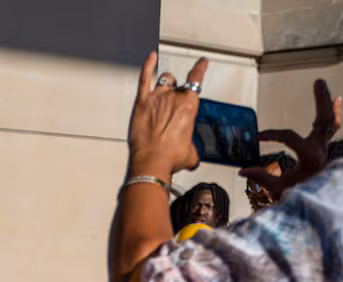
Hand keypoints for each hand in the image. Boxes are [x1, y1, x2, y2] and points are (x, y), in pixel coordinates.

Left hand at [127, 53, 208, 177]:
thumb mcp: (190, 153)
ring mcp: (156, 98)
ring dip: (166, 83)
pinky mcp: (141, 103)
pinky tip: (150, 59)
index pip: (197, 79)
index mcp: (188, 105)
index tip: (202, 63)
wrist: (152, 162)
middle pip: (178, 84)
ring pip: (164, 80)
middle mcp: (173, 97)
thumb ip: (191, 147)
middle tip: (175, 101)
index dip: (200, 68)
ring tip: (164, 89)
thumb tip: (191, 155)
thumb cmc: (170, 156)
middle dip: (178, 91)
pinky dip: (148, 66)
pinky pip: (144, 78)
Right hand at [241, 79, 341, 203]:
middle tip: (319, 81)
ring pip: (330, 121)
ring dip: (327, 103)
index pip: (289, 137)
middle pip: (324, 119)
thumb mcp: (276, 191)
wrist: (316, 208)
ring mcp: (324, 150)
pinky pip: (332, 129)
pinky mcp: (323, 151)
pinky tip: (336, 101)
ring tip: (321, 85)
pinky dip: (333, 116)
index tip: (258, 137)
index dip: (272, 134)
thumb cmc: (297, 199)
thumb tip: (242, 170)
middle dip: (322, 100)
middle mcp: (321, 150)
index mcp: (311, 158)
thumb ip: (260, 178)